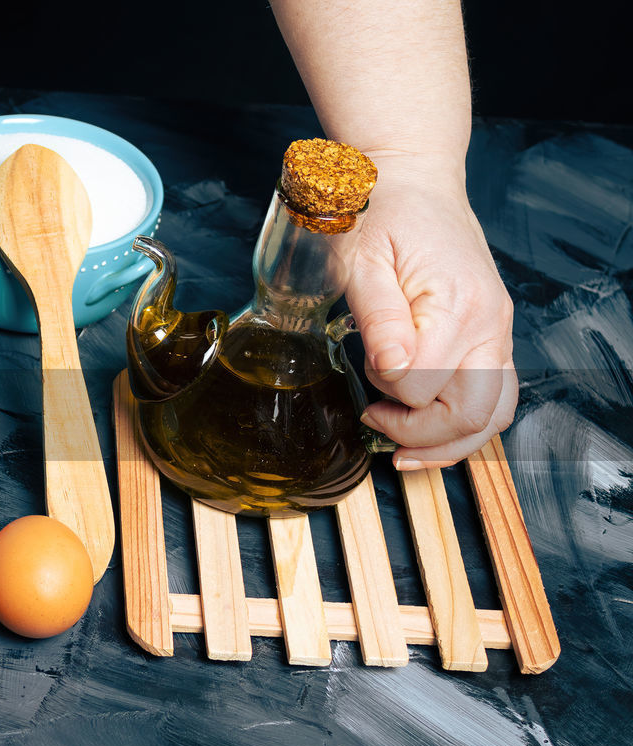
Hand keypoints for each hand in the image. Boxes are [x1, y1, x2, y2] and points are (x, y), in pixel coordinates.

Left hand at [346, 154, 516, 468]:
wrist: (414, 183)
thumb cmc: (381, 215)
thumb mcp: (363, 260)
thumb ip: (378, 317)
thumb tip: (391, 370)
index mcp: (458, 305)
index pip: (425, 385)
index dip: (387, 393)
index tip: (362, 375)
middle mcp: (490, 325)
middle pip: (470, 414)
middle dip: (420, 435)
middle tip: (375, 422)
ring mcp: (497, 333)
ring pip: (492, 415)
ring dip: (448, 443)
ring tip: (403, 447)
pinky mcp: (492, 337)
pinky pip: (495, 397)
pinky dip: (464, 424)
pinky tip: (428, 429)